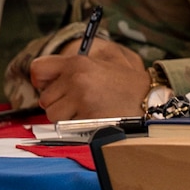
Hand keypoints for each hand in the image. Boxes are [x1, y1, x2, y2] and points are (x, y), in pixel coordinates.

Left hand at [27, 38, 151, 121]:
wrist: (151, 100)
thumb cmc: (126, 85)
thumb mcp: (101, 64)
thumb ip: (71, 69)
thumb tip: (38, 79)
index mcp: (78, 62)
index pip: (38, 69)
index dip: (41, 81)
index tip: (50, 87)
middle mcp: (76, 77)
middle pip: (45, 98)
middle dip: (59, 104)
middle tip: (82, 102)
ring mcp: (81, 97)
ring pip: (53, 115)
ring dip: (66, 117)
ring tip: (89, 110)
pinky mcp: (86, 115)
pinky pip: (66, 126)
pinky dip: (77, 126)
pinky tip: (95, 118)